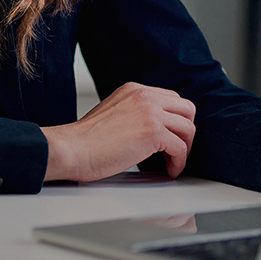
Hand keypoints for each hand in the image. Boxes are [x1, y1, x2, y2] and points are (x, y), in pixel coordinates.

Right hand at [39, 82, 196, 182]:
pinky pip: (180, 148)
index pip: (171, 98)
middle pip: (186, 108)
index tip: (171, 136)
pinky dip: (178, 163)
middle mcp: (143, 96)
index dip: (175, 120)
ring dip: (184, 148)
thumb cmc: (86, 139)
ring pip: (188, 128)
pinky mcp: (153, 132)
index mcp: (133, 89)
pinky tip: (168, 170)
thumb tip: (153, 127)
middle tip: (176, 148)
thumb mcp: (113, 112)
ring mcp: (149, 112)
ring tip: (172, 161)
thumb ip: (134, 112)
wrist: (71, 148)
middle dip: (185, 131)